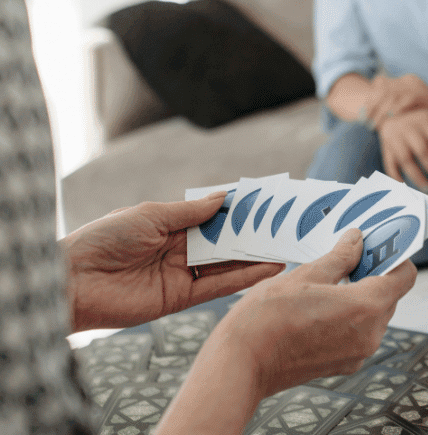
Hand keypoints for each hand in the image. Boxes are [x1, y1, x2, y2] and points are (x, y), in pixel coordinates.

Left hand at [65, 193, 284, 331]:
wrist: (73, 282)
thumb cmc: (105, 239)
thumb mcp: (151, 215)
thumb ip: (190, 212)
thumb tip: (223, 198)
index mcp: (169, 224)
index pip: (211, 215)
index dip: (236, 209)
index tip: (265, 202)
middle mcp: (178, 248)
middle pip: (223, 239)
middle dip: (251, 232)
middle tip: (283, 226)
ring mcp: (181, 273)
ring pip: (226, 263)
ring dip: (254, 256)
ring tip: (284, 248)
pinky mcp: (180, 298)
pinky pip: (218, 287)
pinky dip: (242, 277)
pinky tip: (265, 268)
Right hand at [155, 229, 416, 434]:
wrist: (242, 363)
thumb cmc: (269, 318)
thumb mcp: (307, 273)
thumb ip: (340, 257)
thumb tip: (357, 240)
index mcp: (367, 307)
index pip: (404, 275)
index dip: (394, 255)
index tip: (378, 242)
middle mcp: (370, 334)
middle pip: (389, 294)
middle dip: (373, 271)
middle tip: (349, 252)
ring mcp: (357, 353)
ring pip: (373, 313)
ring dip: (359, 292)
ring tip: (329, 276)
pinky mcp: (343, 363)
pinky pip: (358, 331)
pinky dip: (348, 314)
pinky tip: (321, 302)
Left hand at [367, 73, 427, 128]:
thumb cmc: (427, 117)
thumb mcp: (407, 109)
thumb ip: (390, 105)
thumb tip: (366, 110)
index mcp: (404, 81)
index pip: (380, 83)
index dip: (370, 98)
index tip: (363, 114)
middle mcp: (409, 80)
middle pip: (383, 89)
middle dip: (373, 106)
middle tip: (365, 122)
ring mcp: (417, 86)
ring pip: (392, 95)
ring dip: (381, 112)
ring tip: (375, 125)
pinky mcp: (424, 95)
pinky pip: (406, 101)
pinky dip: (396, 111)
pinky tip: (389, 121)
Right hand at [379, 108, 427, 192]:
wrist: (392, 113)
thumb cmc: (421, 119)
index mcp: (424, 120)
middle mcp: (408, 128)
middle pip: (423, 152)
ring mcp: (394, 138)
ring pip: (406, 161)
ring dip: (418, 177)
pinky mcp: (385, 148)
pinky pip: (390, 165)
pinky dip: (397, 178)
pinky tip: (408, 189)